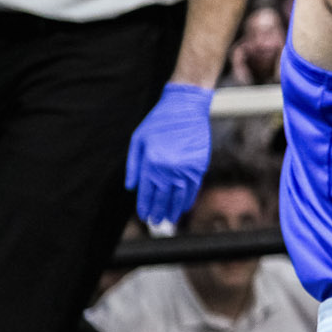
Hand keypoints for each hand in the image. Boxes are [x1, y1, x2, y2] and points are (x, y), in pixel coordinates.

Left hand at [126, 83, 213, 225]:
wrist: (185, 108)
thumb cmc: (158, 122)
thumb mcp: (138, 140)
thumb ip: (134, 166)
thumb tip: (132, 188)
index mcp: (152, 162)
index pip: (147, 192)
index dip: (145, 206)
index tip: (145, 216)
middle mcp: (169, 168)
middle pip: (163, 197)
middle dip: (158, 212)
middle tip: (156, 222)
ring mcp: (186, 168)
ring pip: (179, 196)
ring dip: (174, 210)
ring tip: (169, 219)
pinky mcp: (199, 166)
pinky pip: (193, 188)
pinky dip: (188, 199)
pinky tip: (183, 207)